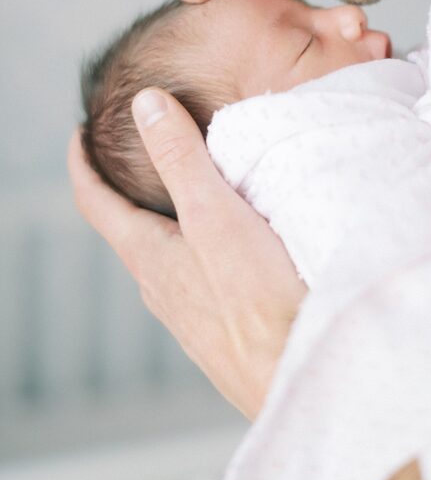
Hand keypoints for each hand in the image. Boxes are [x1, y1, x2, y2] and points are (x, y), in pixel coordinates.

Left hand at [68, 88, 305, 419]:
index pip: (95, 203)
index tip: (77, 133)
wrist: (303, 376)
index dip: (81, 163)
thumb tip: (145, 104)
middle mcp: (161, 289)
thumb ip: (180, 158)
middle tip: (136, 156)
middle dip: (125, 189)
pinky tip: (230, 248)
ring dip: (164, 220)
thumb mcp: (216, 215)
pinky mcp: (223, 330)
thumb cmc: (261, 301)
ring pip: (166, 257)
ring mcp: (191, 315)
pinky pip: (198, 278)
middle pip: (128, 230)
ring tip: (184, 192)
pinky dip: (198, 247)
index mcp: (149, 257)